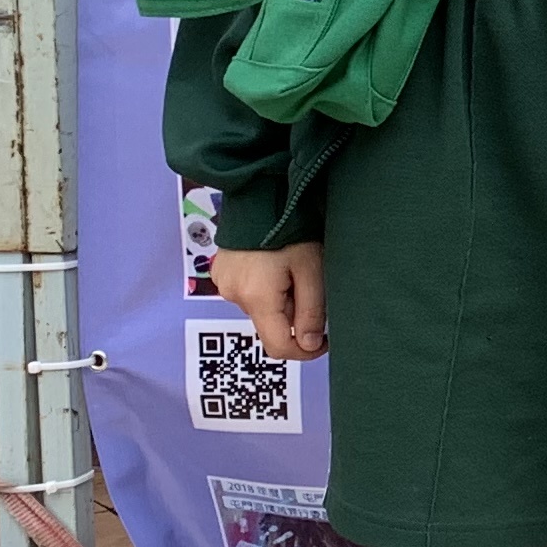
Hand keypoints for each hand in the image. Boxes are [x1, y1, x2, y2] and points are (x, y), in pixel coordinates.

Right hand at [213, 241, 327, 360]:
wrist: (262, 195)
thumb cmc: (292, 229)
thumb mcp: (313, 270)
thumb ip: (312, 311)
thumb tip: (310, 345)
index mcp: (256, 298)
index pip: (278, 347)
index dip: (304, 351)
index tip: (325, 341)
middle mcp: (234, 295)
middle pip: (270, 325)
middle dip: (294, 314)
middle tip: (310, 284)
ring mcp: (224, 284)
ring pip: (260, 309)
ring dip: (280, 299)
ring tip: (292, 268)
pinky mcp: (222, 274)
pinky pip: (248, 293)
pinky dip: (266, 288)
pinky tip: (274, 265)